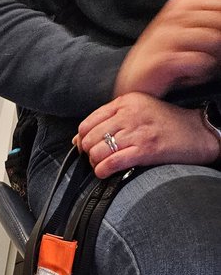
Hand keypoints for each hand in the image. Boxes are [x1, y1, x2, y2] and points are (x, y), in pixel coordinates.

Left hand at [75, 92, 219, 178]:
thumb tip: (77, 139)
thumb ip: (108, 121)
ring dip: (96, 163)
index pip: (88, 123)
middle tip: (98, 158)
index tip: (88, 147)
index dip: (83, 139)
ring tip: (104, 165)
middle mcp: (130, 114)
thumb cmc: (166, 124)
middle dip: (89, 153)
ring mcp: (138, 131)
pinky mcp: (145, 149)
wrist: (197, 132)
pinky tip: (105, 173)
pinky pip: (111, 163)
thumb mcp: (137, 113)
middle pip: (90, 139)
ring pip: (97, 151)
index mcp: (126, 101)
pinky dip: (103, 171)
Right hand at [114, 0, 220, 97]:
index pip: (219, 5)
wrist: (132, 84)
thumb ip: (207, 23)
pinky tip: (187, 78)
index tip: (215, 46)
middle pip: (218, 22)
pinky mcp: (162, 60)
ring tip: (195, 71)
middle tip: (206, 61)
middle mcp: (172, 17)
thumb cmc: (164, 60)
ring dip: (210, 60)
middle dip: (219, 45)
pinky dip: (199, 74)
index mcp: (181, 6)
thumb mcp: (186, 34)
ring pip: (212, 40)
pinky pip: (199, 61)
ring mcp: (165, 37)